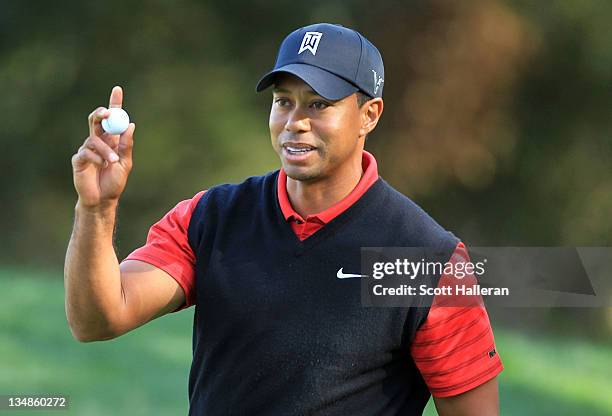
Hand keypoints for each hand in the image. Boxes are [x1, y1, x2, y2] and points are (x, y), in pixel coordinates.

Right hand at [71, 86, 135, 208]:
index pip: (113, 118)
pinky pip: (87, 152)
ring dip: (106, 150)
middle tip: (109, 113)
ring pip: (95, 139)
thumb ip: (127, 145)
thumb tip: (131, 125)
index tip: (117, 89)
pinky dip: (97, 158)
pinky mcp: (78, 159)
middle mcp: (98, 141)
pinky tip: (101, 166)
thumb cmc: (114, 183)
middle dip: (102, 113)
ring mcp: (87, 149)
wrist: (102, 200)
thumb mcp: (126, 164)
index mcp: (112, 140)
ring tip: (113, 162)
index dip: (114, 103)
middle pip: (96, 119)